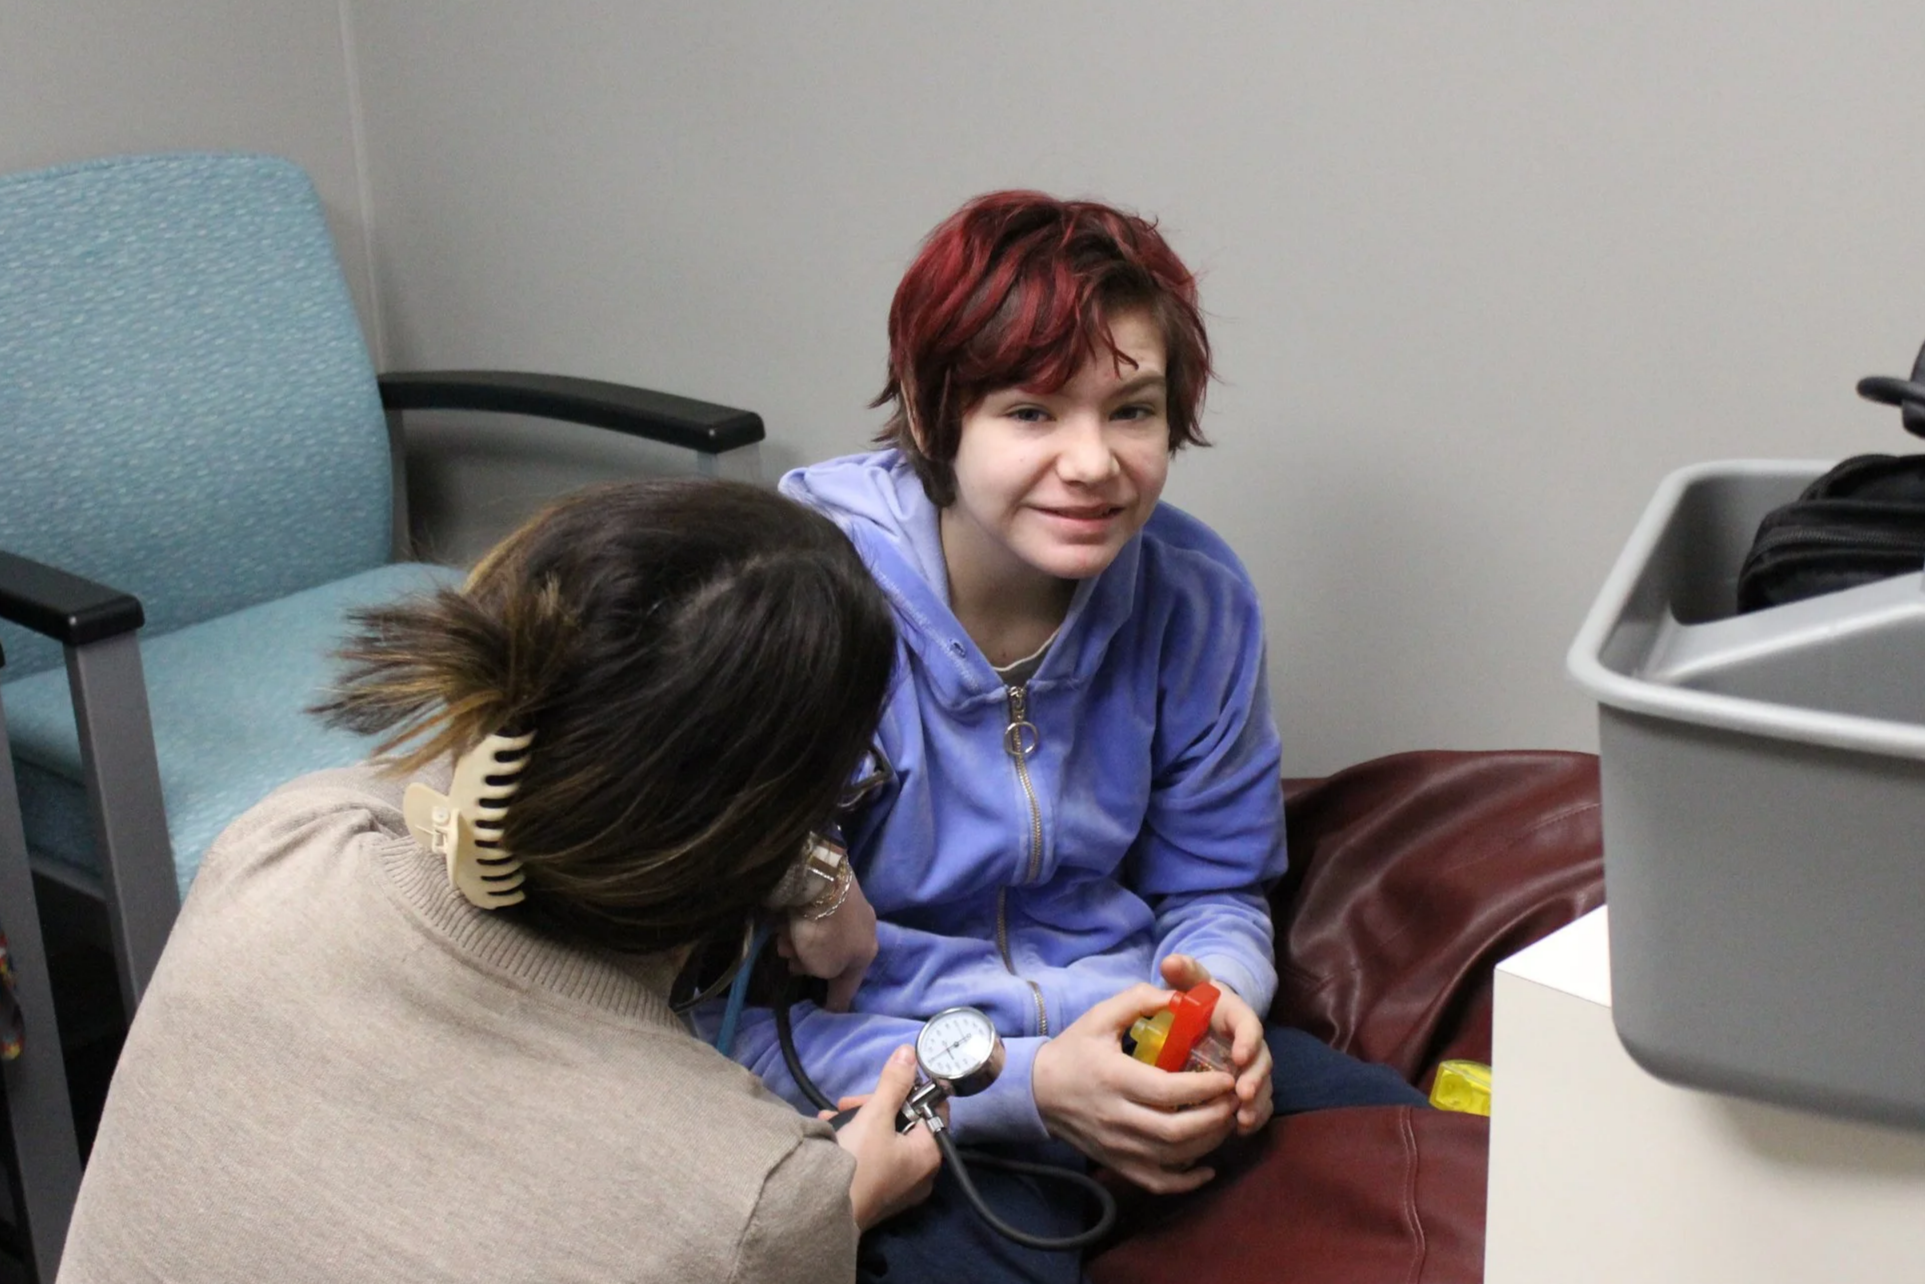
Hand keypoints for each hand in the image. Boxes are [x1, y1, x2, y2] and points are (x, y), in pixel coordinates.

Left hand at [777, 874, 876, 1011]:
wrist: (820, 880)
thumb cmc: (825, 933)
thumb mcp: (827, 967)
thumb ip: (827, 975)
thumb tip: (825, 971)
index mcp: (866, 953)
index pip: (849, 986)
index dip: (837, 1001)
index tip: (829, 1012)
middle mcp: (862, 930)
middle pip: (831, 959)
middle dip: (809, 965)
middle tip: (792, 966)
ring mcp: (846, 908)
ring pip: (819, 938)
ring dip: (799, 945)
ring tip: (784, 943)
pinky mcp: (829, 892)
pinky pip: (813, 918)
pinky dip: (800, 925)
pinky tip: (786, 924)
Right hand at [831, 1046, 941, 1230]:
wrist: (822, 1212)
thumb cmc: (858, 1163)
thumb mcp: (875, 1116)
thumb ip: (893, 1083)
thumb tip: (909, 1052)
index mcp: (930, 1153)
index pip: (934, 1109)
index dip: (912, 1091)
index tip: (888, 1083)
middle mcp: (922, 1173)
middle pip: (907, 1124)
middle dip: (876, 1106)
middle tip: (850, 1104)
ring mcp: (901, 1187)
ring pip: (887, 1140)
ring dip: (861, 1122)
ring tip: (836, 1117)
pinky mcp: (880, 1194)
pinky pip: (876, 1159)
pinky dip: (858, 1143)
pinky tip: (834, 1134)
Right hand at [1032, 984, 1238, 1193]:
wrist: (1037, 1092)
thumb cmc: (1073, 1051)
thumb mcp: (1099, 1018)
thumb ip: (1137, 1001)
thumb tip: (1177, 996)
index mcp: (1115, 1080)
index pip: (1168, 1092)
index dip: (1204, 1088)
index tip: (1228, 1077)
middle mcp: (1117, 1119)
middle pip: (1176, 1131)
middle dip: (1214, 1117)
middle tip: (1234, 1099)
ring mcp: (1118, 1147)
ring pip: (1173, 1158)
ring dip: (1209, 1143)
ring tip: (1226, 1120)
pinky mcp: (1118, 1164)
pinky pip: (1158, 1182)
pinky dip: (1188, 1182)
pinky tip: (1209, 1167)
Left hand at [1160, 955, 1273, 1134]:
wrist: (1204, 1016)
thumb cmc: (1195, 999)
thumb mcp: (1190, 983)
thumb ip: (1183, 972)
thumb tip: (1171, 961)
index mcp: (1237, 1016)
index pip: (1249, 1026)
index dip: (1248, 1040)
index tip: (1238, 1055)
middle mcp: (1249, 1043)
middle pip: (1261, 1062)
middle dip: (1255, 1079)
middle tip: (1243, 1095)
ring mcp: (1250, 1067)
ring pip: (1263, 1087)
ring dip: (1256, 1104)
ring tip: (1242, 1120)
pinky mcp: (1245, 1087)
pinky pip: (1256, 1104)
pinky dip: (1252, 1118)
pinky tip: (1240, 1132)